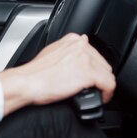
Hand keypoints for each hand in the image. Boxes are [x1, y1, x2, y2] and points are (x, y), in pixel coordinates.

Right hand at [0, 33, 114, 115]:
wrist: (27, 82)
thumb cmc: (35, 72)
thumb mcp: (51, 51)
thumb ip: (68, 47)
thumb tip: (81, 43)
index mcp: (73, 39)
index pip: (95, 54)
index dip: (94, 68)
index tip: (91, 78)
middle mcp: (80, 45)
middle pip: (104, 64)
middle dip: (100, 77)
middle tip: (92, 88)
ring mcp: (85, 58)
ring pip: (108, 75)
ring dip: (104, 86)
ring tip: (96, 94)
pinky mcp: (88, 73)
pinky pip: (109, 85)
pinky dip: (107, 94)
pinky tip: (100, 98)